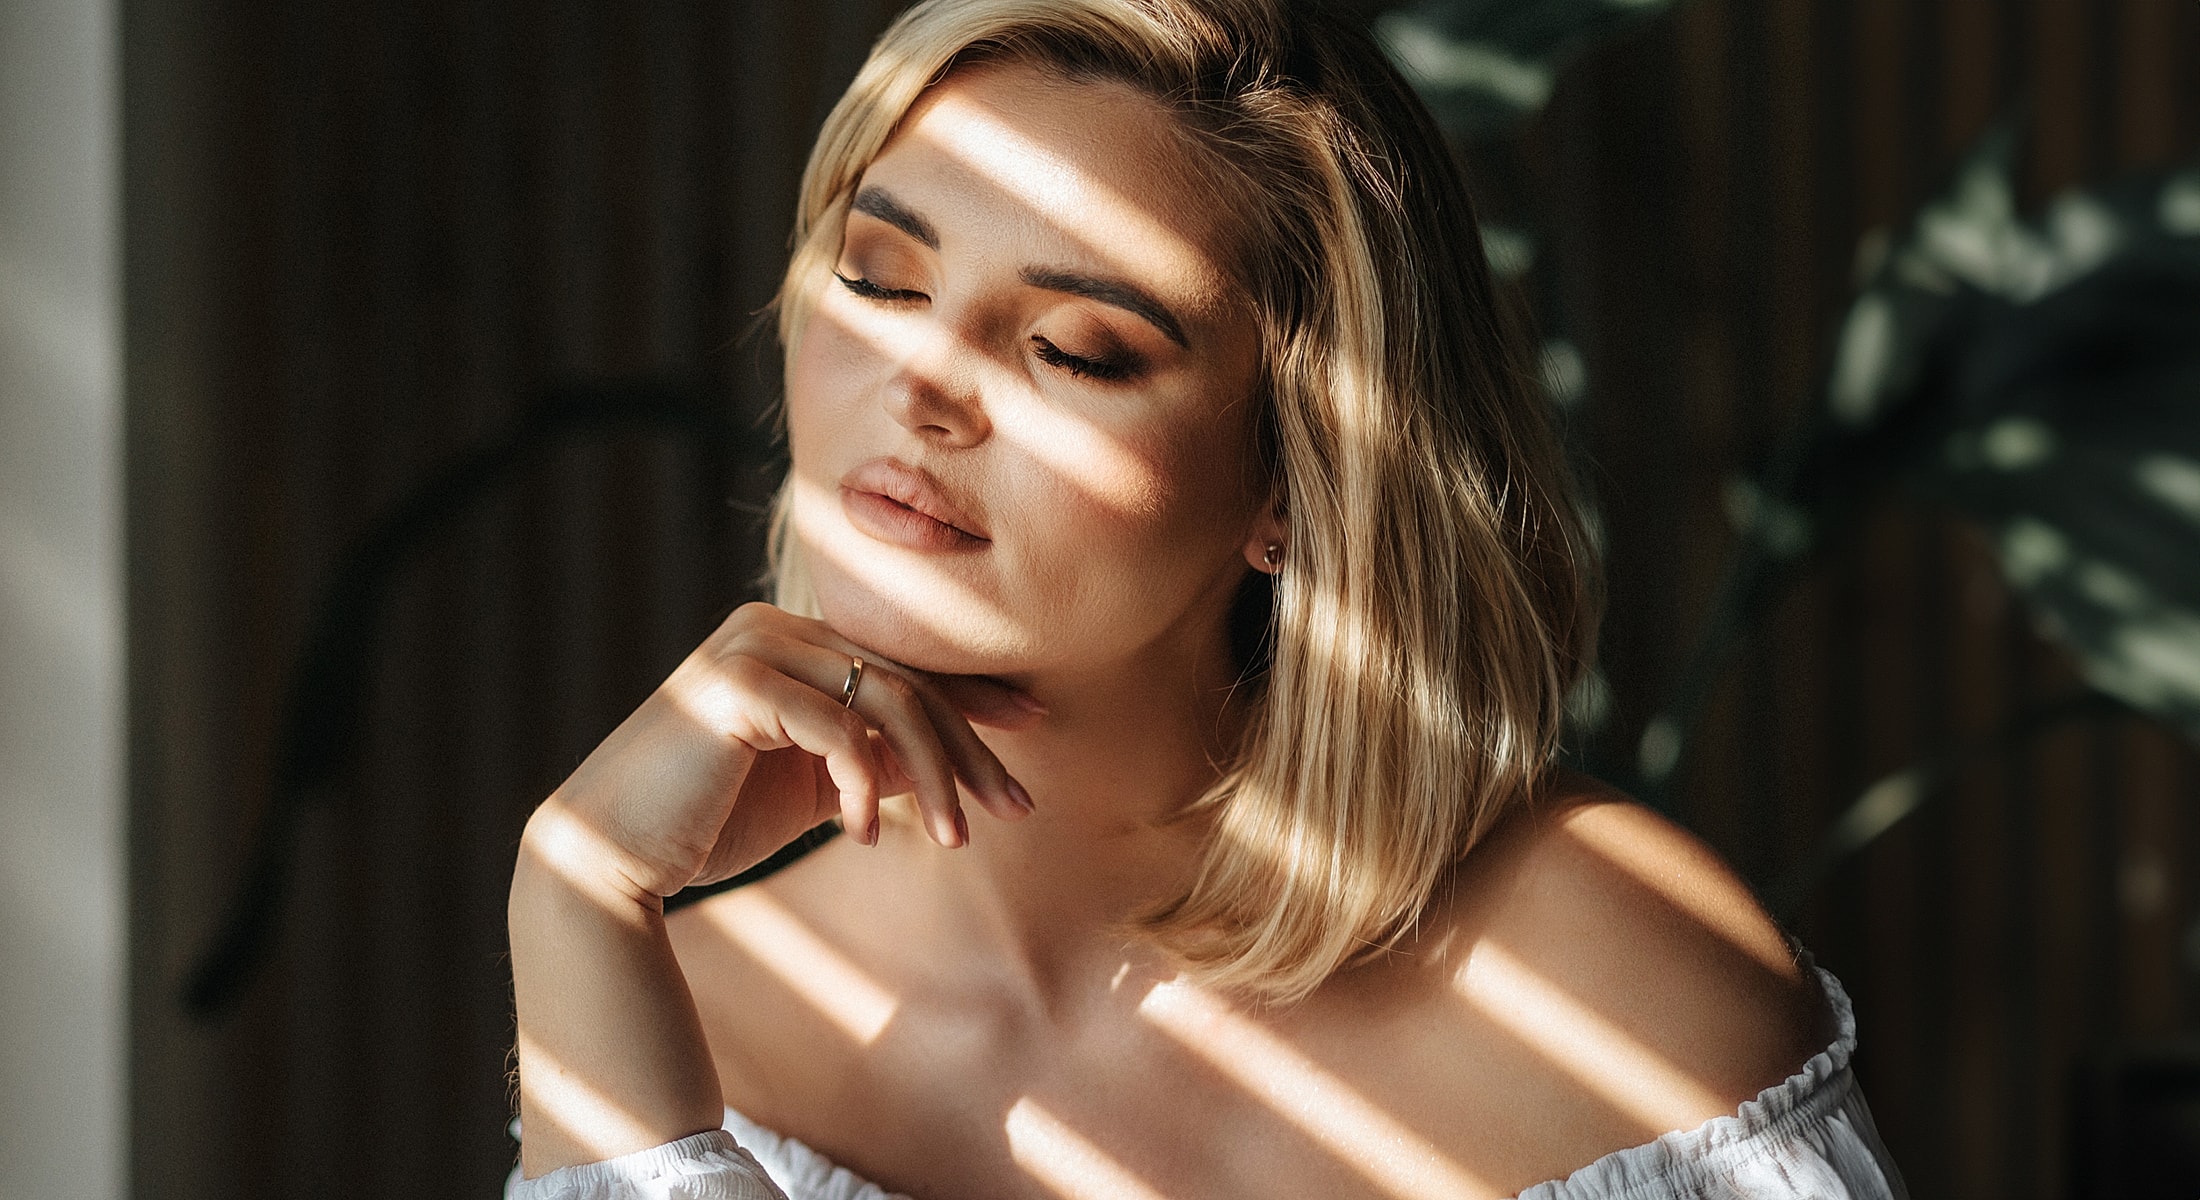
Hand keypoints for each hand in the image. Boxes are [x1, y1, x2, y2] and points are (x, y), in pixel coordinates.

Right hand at [538, 601, 1034, 899]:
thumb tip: (952, 762)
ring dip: (932, 774)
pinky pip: (833, 728)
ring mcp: (749, 648)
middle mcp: (770, 628)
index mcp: (787, 641)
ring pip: (882, 701)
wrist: (610, 857)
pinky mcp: (733, 685)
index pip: (899, 666)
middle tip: (1015, 805)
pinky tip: (866, 833)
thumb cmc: (708, 824)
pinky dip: (864, 784)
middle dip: (969, 747)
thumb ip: (872, 761)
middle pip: (903, 682)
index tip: (1035, 728)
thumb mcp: (811, 788)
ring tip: (956, 838)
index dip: (974, 697)